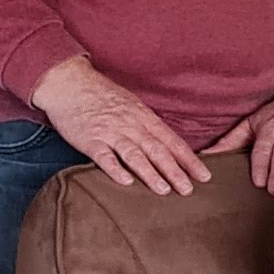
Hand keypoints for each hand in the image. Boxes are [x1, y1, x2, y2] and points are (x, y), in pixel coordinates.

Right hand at [32, 56, 209, 195]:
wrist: (69, 83)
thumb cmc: (103, 96)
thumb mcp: (132, 106)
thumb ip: (148, 126)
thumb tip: (168, 146)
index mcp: (144, 117)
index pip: (172, 141)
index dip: (189, 160)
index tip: (204, 176)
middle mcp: (131, 125)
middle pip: (157, 150)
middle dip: (175, 171)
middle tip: (188, 190)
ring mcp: (110, 132)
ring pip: (134, 154)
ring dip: (150, 173)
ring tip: (163, 190)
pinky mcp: (89, 139)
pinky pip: (104, 156)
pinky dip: (115, 169)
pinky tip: (126, 182)